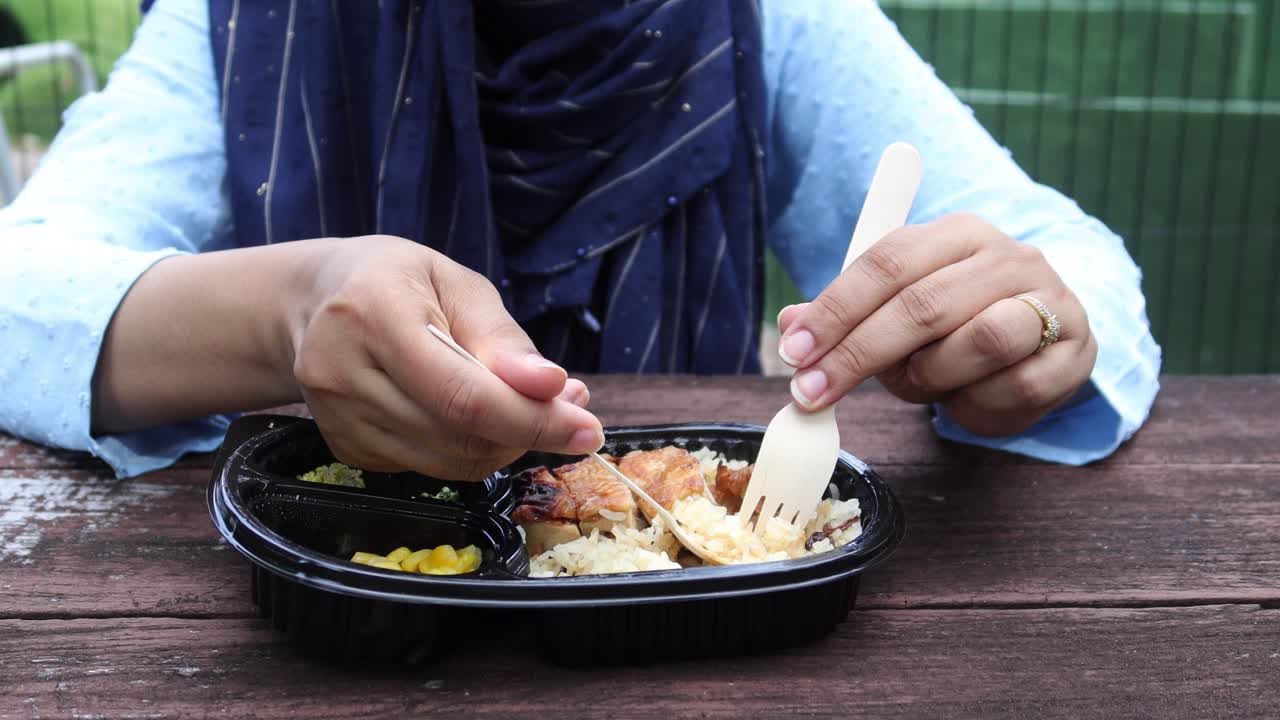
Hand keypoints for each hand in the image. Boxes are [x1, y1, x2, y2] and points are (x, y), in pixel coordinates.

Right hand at [291, 235, 602, 479]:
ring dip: (505, 444)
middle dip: (528, 430)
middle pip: (460, 434)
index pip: (465, 395)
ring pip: (449, 462)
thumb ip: (503, 339)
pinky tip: (476, 416)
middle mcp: (342, 372)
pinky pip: (429, 467)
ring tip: (526, 405)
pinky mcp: (344, 447)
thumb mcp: (457, 283)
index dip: (534, 420)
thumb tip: (551, 388)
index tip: (588, 428)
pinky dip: (469, 450)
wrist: (313, 300)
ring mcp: (337, 417)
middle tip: (568, 407)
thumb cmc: (395, 281)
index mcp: (373, 314)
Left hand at [776, 213, 1097, 436]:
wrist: (1046, 337)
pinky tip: (964, 400)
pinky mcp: (1075, 354)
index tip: (794, 352)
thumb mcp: (898, 307)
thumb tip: (790, 326)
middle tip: (812, 393)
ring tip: (915, 385)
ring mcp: (1050, 302)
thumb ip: (848, 313)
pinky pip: (1014, 387)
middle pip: (924, 304)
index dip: (836, 308)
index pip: (887, 261)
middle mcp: (1009, 257)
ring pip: (980, 340)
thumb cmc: (957, 322)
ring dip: (929, 376)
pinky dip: (974, 404)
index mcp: (957, 233)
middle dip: (858, 354)